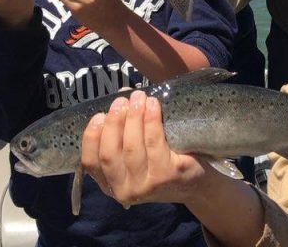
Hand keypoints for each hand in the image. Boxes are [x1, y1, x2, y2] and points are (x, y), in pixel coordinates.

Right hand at [82, 92, 207, 207]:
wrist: (196, 183)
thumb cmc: (161, 163)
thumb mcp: (135, 157)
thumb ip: (122, 134)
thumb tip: (121, 98)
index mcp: (110, 185)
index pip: (91, 162)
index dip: (92, 137)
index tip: (99, 115)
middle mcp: (124, 190)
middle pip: (110, 153)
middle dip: (114, 122)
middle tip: (121, 101)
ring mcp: (145, 186)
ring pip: (132, 147)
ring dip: (134, 117)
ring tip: (139, 97)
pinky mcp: (166, 176)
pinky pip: (154, 142)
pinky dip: (151, 120)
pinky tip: (153, 105)